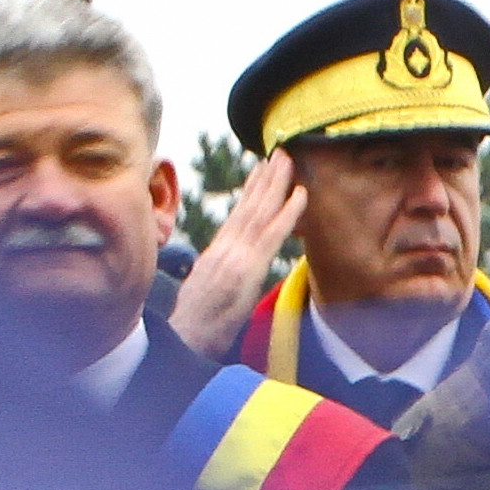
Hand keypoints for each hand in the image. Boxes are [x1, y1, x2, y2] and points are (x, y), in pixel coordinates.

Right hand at [169, 148, 302, 361]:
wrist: (187, 337)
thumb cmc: (198, 323)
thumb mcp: (209, 291)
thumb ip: (223, 273)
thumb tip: (232, 267)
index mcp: (218, 252)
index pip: (239, 214)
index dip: (251, 190)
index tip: (262, 169)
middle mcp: (226, 248)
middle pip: (250, 205)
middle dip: (266, 178)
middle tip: (281, 152)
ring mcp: (236, 255)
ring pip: (261, 212)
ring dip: (278, 184)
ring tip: (290, 160)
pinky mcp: (247, 267)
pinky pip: (273, 235)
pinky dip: (288, 213)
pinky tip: (301, 194)